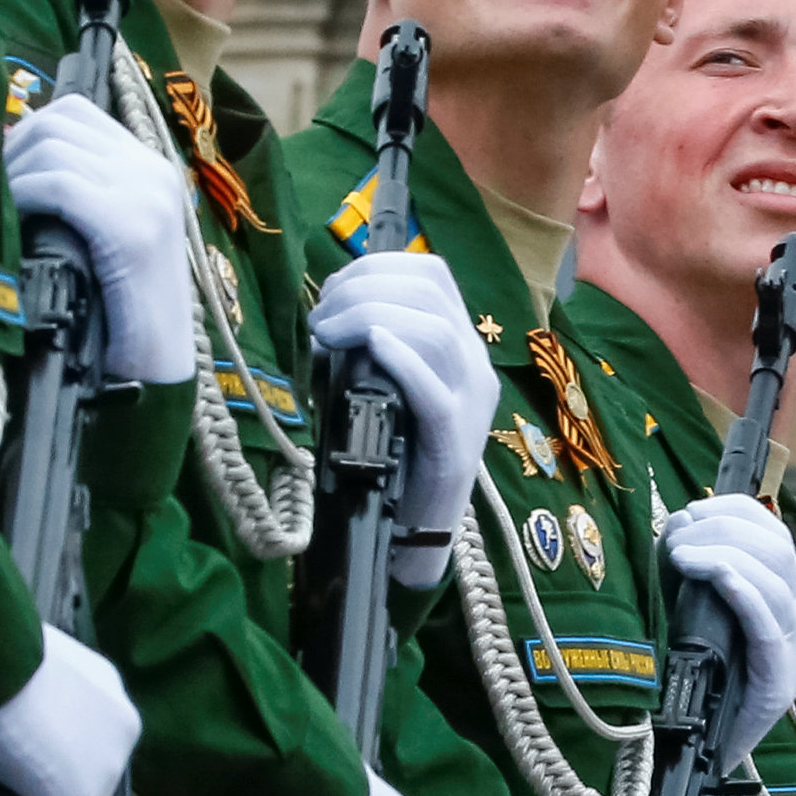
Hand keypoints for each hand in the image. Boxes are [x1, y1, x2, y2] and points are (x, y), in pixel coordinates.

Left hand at [1, 95, 195, 385]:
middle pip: (60, 121)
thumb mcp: (104, 237)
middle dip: (15, 149)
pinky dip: (25, 196)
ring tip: (3, 210)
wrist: (156, 369)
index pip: (77, 112)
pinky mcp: (131, 226)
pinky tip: (16, 222)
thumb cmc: (120, 312)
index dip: (29, 131)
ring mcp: (147, 196)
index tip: (8, 170)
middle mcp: (154, 171)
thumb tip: (16, 156)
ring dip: (15, 174)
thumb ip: (81, 193)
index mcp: (152, 169)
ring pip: (54, 146)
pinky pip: (58, 184)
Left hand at [311, 250, 496, 586]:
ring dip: (371, 317)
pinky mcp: (456, 441)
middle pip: (430, 294)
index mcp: (461, 345)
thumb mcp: (384, 387)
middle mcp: (474, 365)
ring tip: (329, 333)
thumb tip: (326, 318)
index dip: (378, 266)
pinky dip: (401, 360)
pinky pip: (434, 390)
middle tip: (320, 319)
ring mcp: (470, 402)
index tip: (332, 290)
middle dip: (364, 289)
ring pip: (435, 331)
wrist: (420, 528)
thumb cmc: (395, 456)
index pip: (433, 274)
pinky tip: (373, 346)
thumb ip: (369, 349)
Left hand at [661, 495, 795, 765]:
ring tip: (680, 555)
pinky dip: (739, 588)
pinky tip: (710, 574)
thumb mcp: (698, 614)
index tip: (691, 511)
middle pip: (775, 549)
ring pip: (774, 578)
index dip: (736, 512)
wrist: (704, 756)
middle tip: (676, 538)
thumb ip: (695, 573)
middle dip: (722, 529)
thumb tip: (677, 527)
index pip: (775, 534)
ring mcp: (794, 650)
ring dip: (722, 553)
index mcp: (785, 599)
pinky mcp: (779, 679)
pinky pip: (766, 621)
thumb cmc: (699, 680)